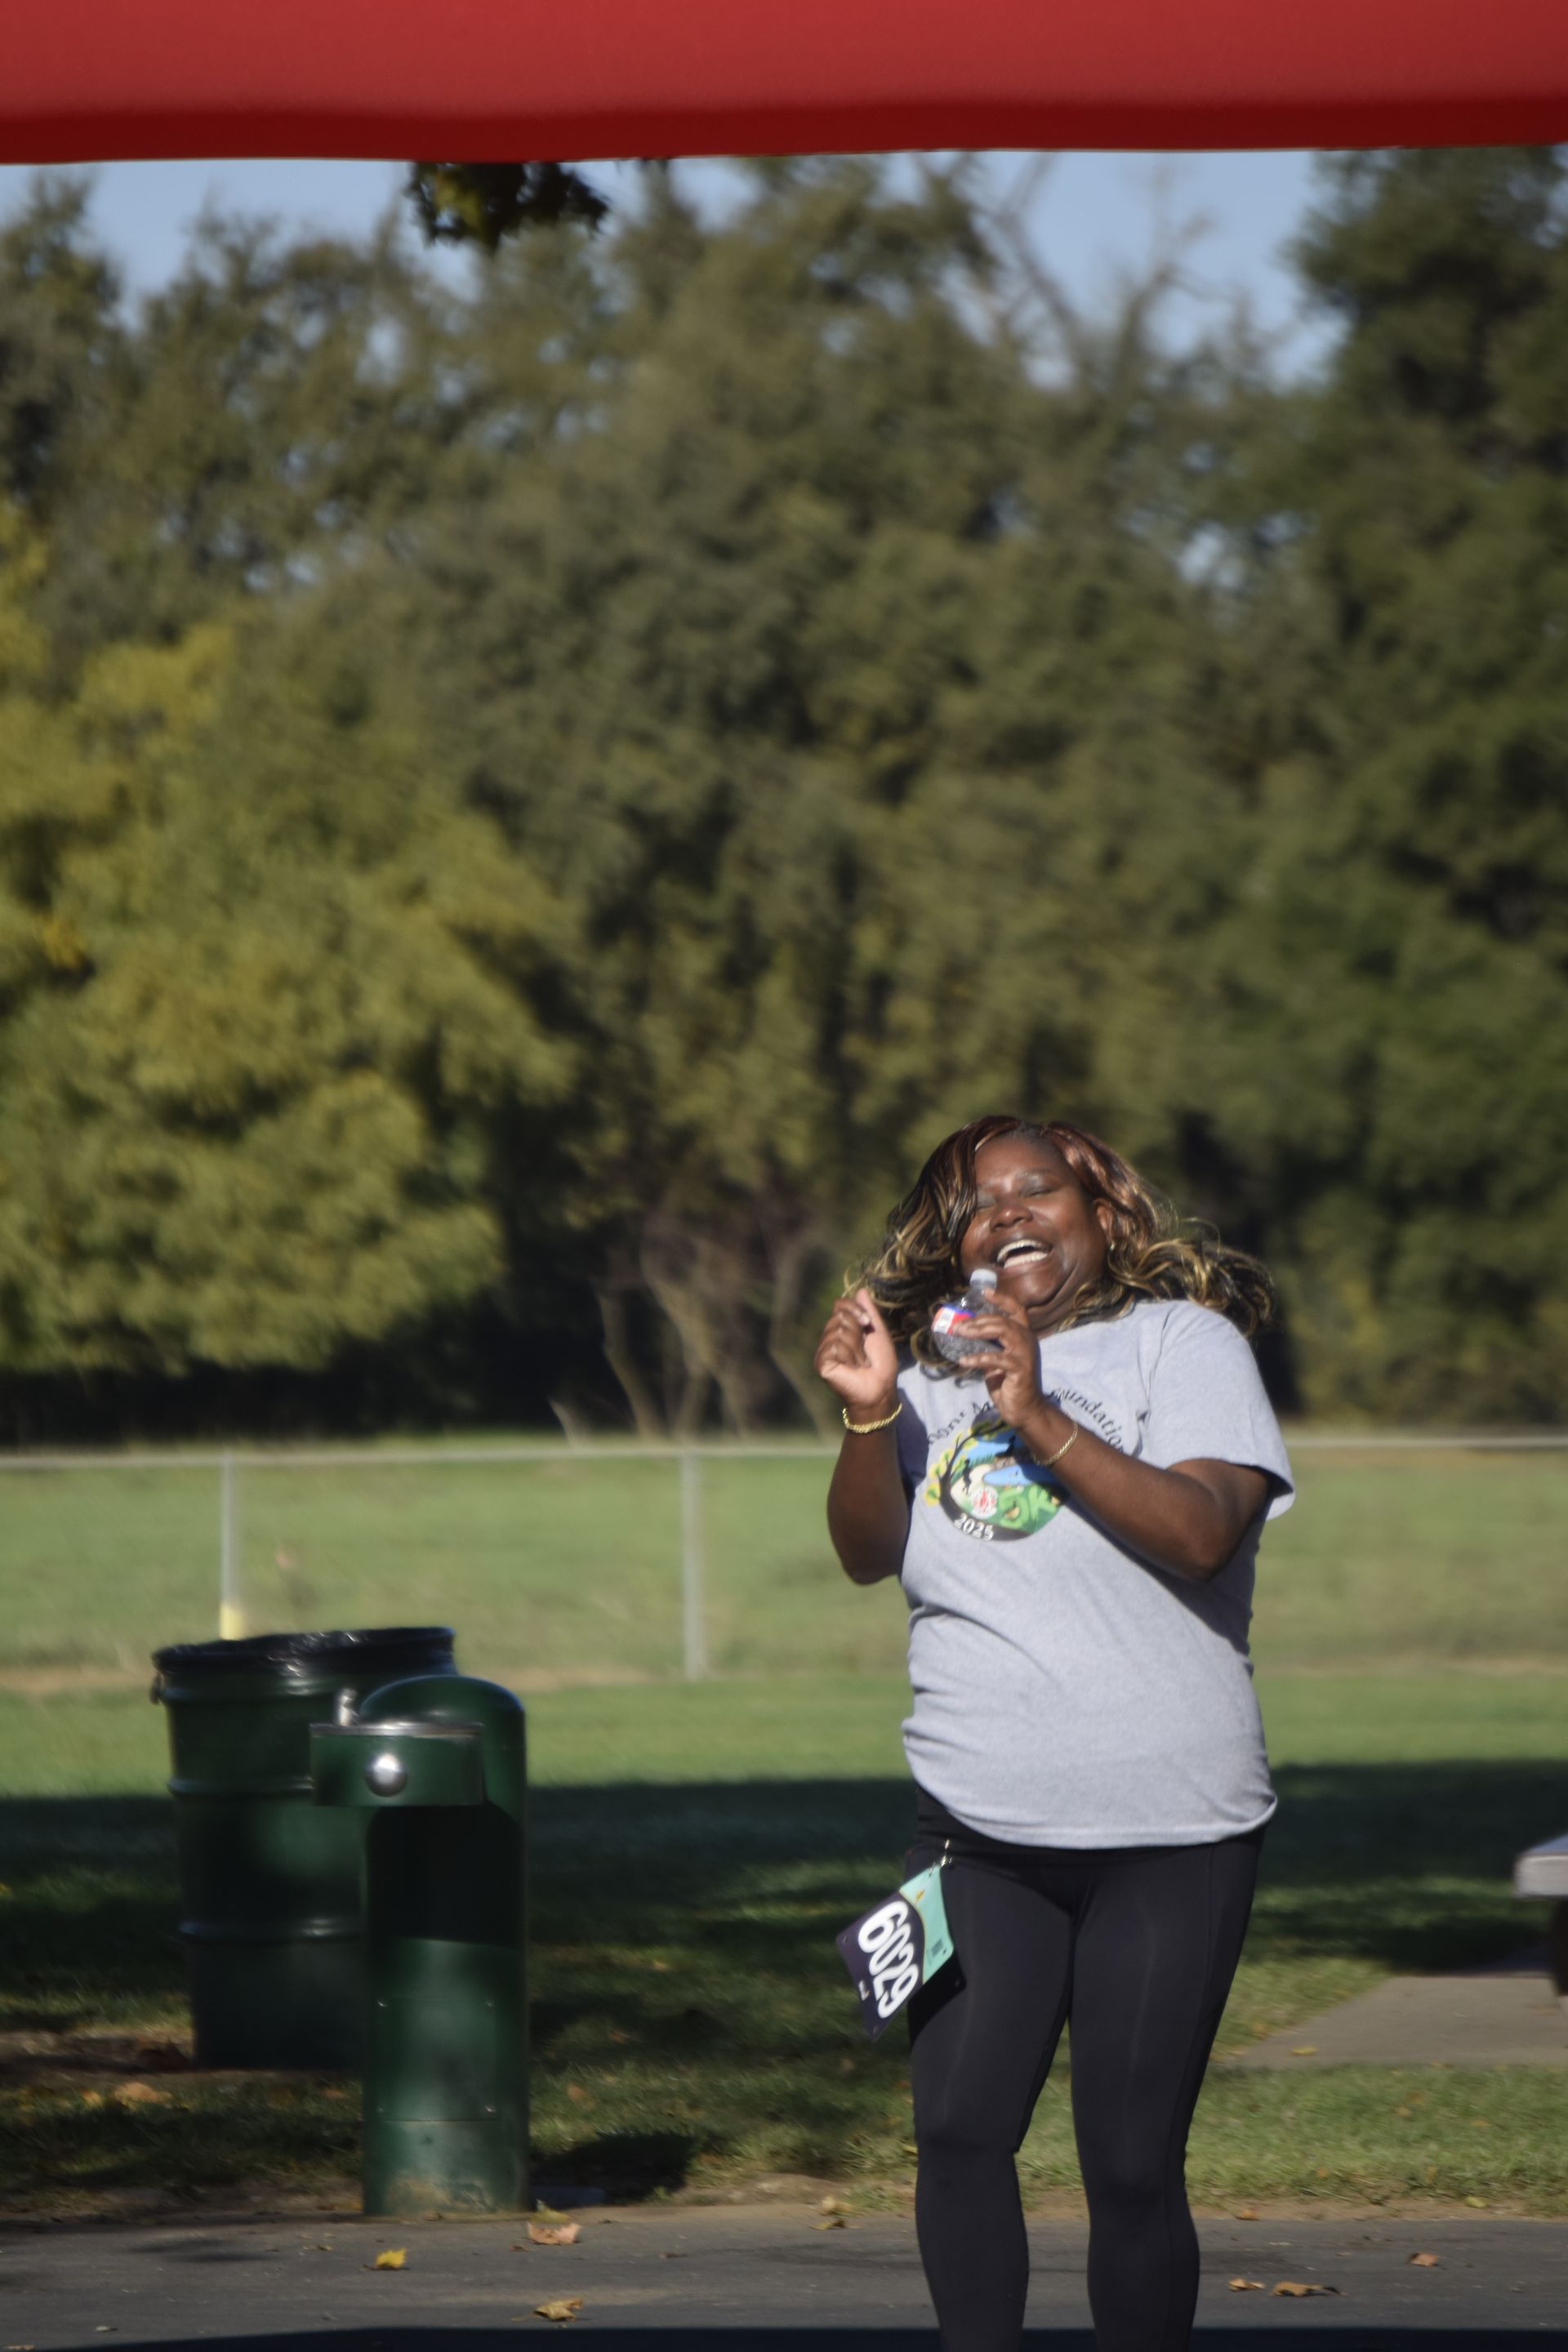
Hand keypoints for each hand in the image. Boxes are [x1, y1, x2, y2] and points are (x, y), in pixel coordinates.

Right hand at [815, 1288, 899, 1418]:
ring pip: (838, 1331)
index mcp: (841, 1328)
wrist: (881, 1387)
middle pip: (840, 1317)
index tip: (867, 1323)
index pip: (840, 1305)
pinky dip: (848, 1356)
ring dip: (856, 1347)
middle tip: (864, 1351)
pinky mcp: (821, 1363)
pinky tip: (850, 1368)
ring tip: (859, 1362)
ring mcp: (824, 1351)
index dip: (855, 1310)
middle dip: (858, 1332)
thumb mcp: (878, 1332)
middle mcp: (830, 1338)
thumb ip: (869, 1312)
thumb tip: (860, 1290)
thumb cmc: (881, 1362)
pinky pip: (834, 1346)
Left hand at [957, 1293, 1048, 1428]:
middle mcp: (1027, 1340)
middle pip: (1002, 1320)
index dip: (1001, 1299)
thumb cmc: (1009, 1384)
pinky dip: (978, 1358)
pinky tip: (964, 1360)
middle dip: (977, 1320)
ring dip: (978, 1331)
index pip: (1016, 1310)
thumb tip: (965, 1334)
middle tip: (958, 1325)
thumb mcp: (996, 1361)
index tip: (984, 1291)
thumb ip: (988, 1346)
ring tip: (960, 1334)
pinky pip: (996, 1358)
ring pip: (1002, 1331)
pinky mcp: (1020, 1368)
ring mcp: (1025, 1353)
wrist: (1025, 1409)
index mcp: (1023, 1336)